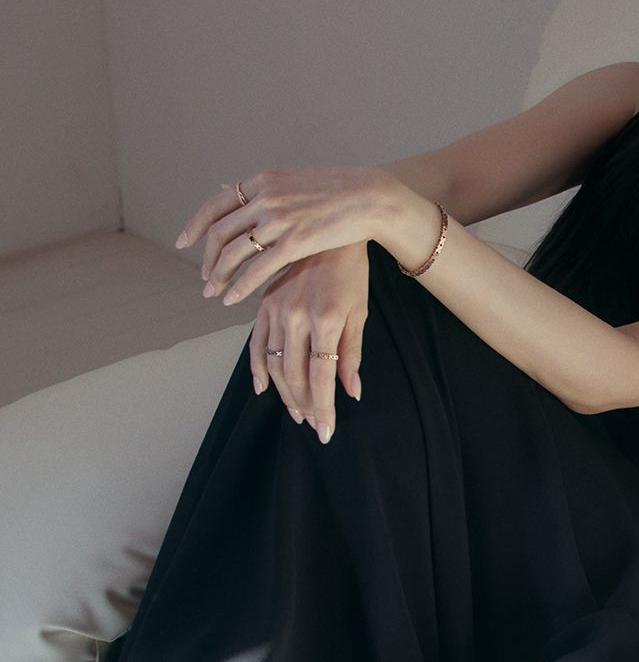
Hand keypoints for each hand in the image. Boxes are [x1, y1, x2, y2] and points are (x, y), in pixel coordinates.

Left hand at [175, 165, 393, 305]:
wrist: (370, 197)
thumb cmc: (340, 193)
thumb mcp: (298, 183)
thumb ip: (273, 191)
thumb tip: (254, 196)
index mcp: (265, 181)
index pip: (217, 203)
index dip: (197, 224)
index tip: (185, 241)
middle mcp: (266, 197)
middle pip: (220, 231)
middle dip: (207, 257)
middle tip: (203, 276)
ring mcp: (279, 219)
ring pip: (234, 252)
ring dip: (218, 275)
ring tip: (213, 291)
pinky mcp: (295, 242)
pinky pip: (257, 268)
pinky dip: (240, 286)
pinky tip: (232, 299)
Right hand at [250, 240, 369, 443]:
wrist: (330, 229)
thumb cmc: (352, 272)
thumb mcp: (360, 311)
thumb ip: (352, 354)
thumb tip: (350, 392)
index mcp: (327, 320)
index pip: (322, 377)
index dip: (323, 408)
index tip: (325, 431)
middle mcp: (298, 317)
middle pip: (295, 375)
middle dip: (304, 406)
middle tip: (312, 424)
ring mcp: (278, 310)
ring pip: (275, 364)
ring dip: (284, 393)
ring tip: (296, 412)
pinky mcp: (265, 303)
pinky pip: (256, 342)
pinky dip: (257, 367)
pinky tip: (262, 387)